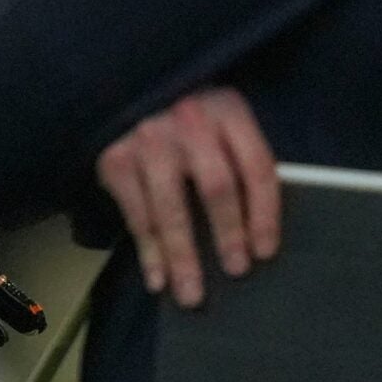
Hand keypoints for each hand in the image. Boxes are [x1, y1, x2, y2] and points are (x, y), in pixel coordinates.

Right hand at [95, 85, 278, 307]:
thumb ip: (240, 159)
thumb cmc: (191, 117)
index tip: (266, 252)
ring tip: (192, 295)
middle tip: (237, 270)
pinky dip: (148, 253)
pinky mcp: (116, 159)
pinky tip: (157, 279)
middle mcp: (188, 122)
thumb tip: (260, 230)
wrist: (127, 86)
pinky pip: (137, 215)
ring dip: (182, 256)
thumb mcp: (223, 121)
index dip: (264, 213)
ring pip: (170, 208)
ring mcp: (148, 140)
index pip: (256, 166)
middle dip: (228, 234)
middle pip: (215, 186)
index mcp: (227, 111)